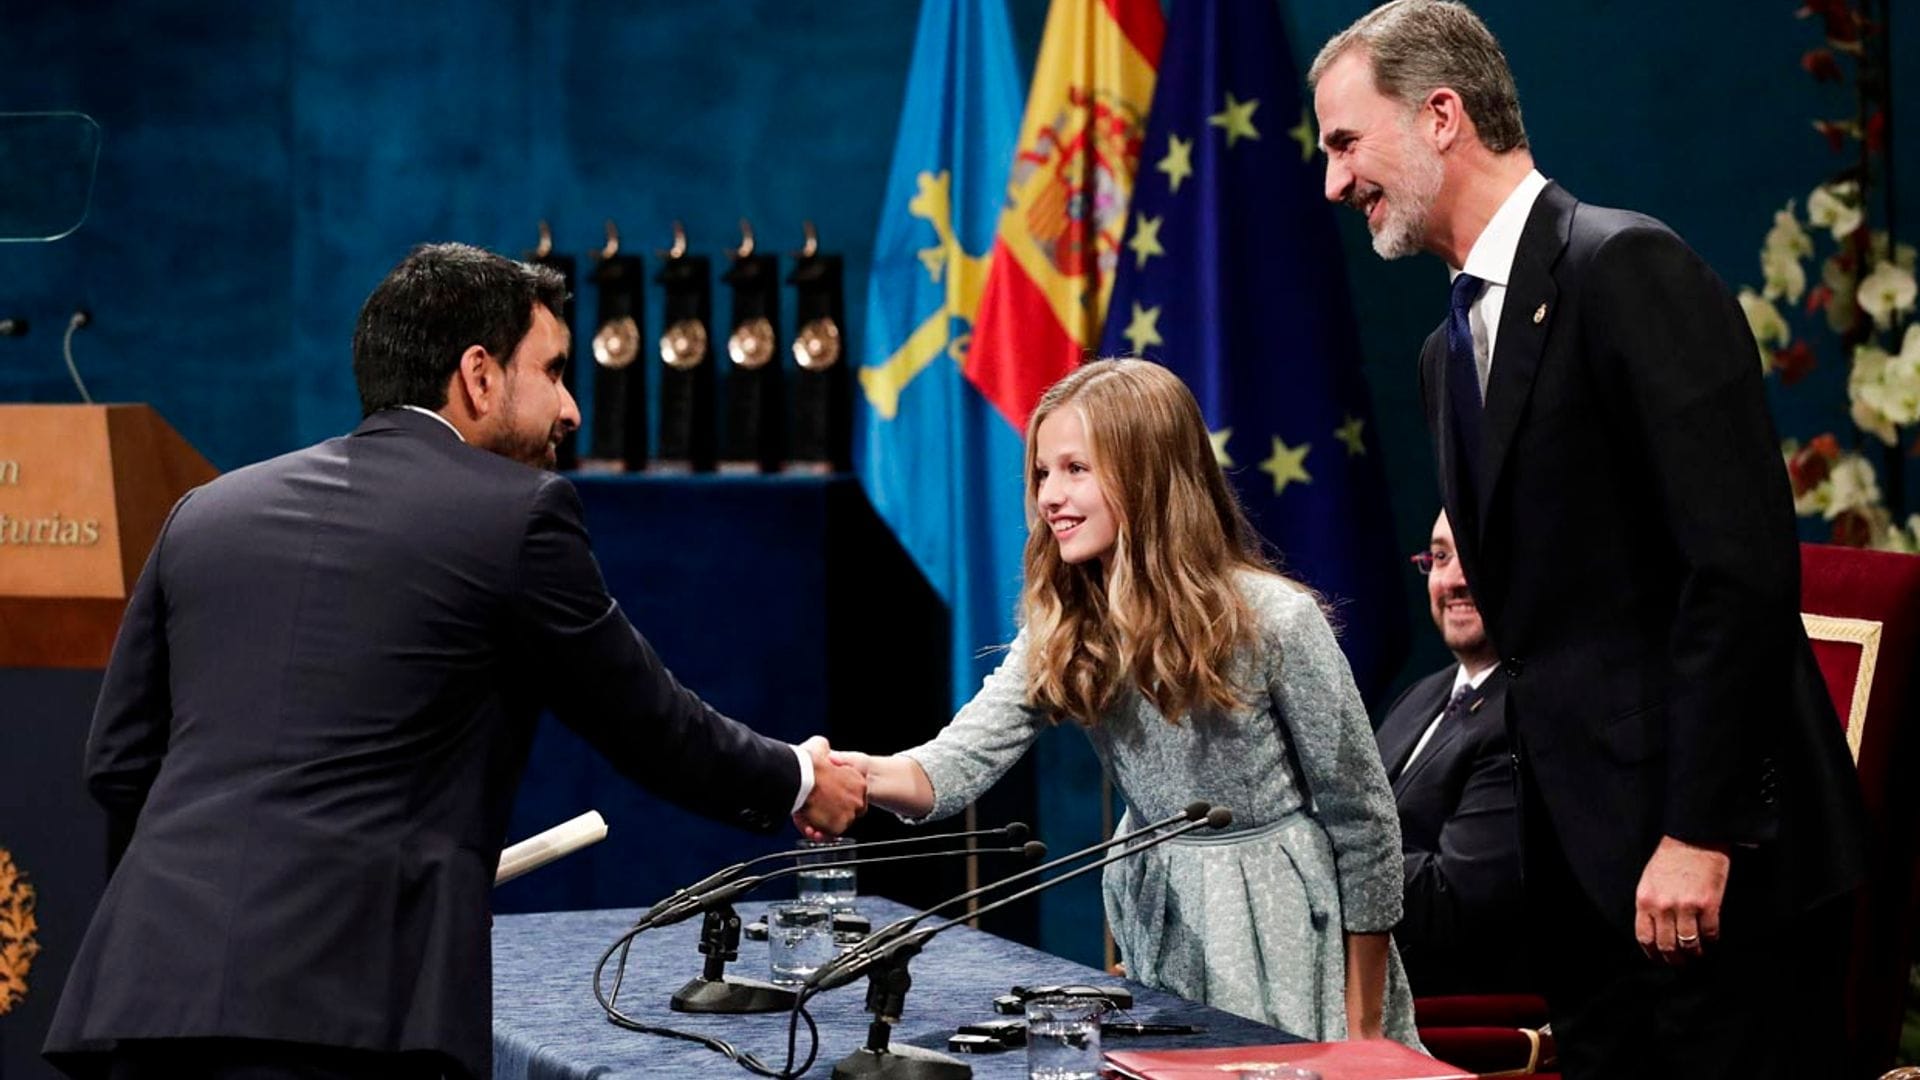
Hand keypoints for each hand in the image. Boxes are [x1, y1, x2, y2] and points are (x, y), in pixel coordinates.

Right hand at [795, 736, 866, 837]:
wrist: (801, 777)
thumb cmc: (808, 763)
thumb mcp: (820, 746)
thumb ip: (825, 750)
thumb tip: (821, 748)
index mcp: (858, 781)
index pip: (854, 797)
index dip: (838, 800)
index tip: (826, 799)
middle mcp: (857, 799)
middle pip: (847, 813)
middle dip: (831, 814)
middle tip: (816, 810)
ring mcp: (849, 815)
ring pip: (835, 824)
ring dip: (822, 823)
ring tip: (808, 819)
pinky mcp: (837, 827)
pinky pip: (826, 834)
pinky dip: (816, 831)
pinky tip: (807, 825)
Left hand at [1634, 834, 1729, 964]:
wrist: (1693, 836)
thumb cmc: (1670, 857)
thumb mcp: (1649, 880)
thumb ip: (1650, 905)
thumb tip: (1655, 930)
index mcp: (1645, 900)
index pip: (1645, 937)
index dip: (1653, 953)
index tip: (1660, 958)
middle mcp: (1663, 906)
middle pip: (1666, 945)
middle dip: (1674, 959)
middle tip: (1681, 962)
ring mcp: (1686, 906)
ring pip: (1689, 943)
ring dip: (1694, 953)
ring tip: (1697, 953)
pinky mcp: (1709, 904)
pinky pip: (1710, 932)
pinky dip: (1711, 939)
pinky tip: (1711, 938)